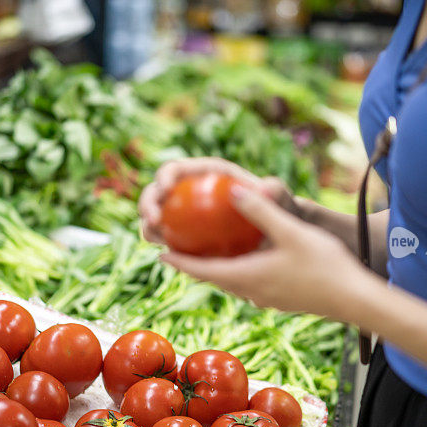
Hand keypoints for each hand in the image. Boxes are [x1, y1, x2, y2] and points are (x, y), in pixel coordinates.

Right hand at [139, 158, 298, 243]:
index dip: (164, 175)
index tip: (165, 189)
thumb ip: (275, 191)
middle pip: (157, 193)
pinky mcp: (186, 236)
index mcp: (205, 174)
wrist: (277, 234)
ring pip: (157, 218)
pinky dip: (164, 246)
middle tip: (153, 221)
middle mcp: (190, 191)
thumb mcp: (279, 199)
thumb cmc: (277, 210)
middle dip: (147, 203)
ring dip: (148, 227)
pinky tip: (170, 257)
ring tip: (154, 239)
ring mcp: (185, 215)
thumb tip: (265, 188)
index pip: (176, 169)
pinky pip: (169, 240)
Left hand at [160, 186, 369, 319]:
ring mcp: (266, 298)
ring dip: (215, 269)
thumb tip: (232, 189)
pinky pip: (248, 284)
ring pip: (231, 282)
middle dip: (193, 265)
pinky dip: (236, 272)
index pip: (202, 270)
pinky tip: (245, 260)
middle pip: (213, 278)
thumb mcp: (290, 231)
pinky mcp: (280, 299)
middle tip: (176, 250)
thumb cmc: (324, 265)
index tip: (159, 253)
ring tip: (205, 254)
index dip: (179, 262)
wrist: (355, 300)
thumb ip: (260, 211)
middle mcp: (251, 291)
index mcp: (246, 277)